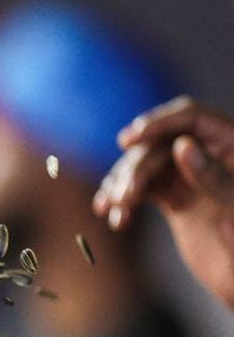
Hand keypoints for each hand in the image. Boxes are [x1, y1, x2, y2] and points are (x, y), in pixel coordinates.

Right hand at [94, 96, 233, 309]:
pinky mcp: (177, 198)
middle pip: (161, 145)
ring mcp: (191, 177)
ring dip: (124, 186)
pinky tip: (114, 218)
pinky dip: (124, 201)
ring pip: (146, 166)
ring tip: (114, 212)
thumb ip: (213, 176)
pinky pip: (144, 189)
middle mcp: (211, 156)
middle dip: (136, 169)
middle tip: (123, 198)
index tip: (130, 139)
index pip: (192, 118)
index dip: (160, 123)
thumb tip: (181, 146)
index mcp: (233, 146)